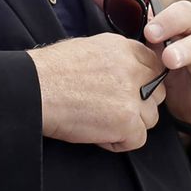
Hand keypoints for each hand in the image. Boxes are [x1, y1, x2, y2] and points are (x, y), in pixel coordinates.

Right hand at [27, 32, 166, 152]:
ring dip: (129, 124)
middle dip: (140, 104)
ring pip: (150, 118)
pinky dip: (117, 142)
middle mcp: (131, 68)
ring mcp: (132, 95)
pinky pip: (137, 139)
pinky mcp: (126, 121)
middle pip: (158, 93)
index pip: (153, 65)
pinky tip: (96, 133)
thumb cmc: (48, 71)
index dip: (143, 82)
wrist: (32, 89)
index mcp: (121, 47)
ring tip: (100, 122)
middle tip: (113, 109)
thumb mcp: (85, 49)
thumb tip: (126, 71)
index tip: (129, 91)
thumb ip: (113, 58)